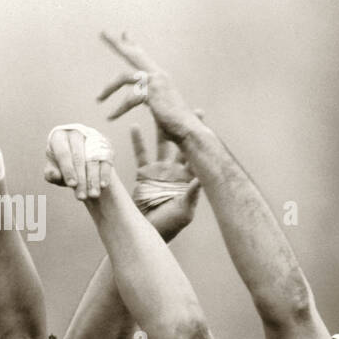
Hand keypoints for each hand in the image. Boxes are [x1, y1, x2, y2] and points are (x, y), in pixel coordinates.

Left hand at [43, 123, 113, 199]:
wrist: (78, 161)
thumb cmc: (62, 167)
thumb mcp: (54, 171)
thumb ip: (51, 173)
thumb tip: (54, 174)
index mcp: (59, 136)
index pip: (63, 152)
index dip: (67, 169)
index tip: (71, 185)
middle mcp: (76, 132)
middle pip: (79, 156)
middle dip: (81, 178)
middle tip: (81, 196)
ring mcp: (92, 137)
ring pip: (93, 159)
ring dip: (93, 179)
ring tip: (93, 195)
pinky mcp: (105, 144)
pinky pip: (106, 159)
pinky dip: (104, 173)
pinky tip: (103, 185)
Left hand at [96, 31, 200, 143]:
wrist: (189, 131)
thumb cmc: (175, 125)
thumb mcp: (160, 107)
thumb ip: (150, 99)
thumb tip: (141, 97)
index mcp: (160, 77)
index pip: (143, 57)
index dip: (133, 45)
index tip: (124, 34)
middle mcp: (159, 75)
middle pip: (134, 55)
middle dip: (117, 44)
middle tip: (103, 32)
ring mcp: (156, 82)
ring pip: (124, 77)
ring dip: (109, 88)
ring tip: (98, 99)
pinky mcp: (152, 93)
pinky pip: (129, 99)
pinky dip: (118, 110)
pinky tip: (111, 117)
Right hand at [130, 119, 201, 239]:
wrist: (148, 231)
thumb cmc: (170, 224)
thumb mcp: (183, 210)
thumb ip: (191, 194)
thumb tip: (202, 179)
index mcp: (187, 177)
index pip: (195, 154)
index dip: (199, 137)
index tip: (203, 120)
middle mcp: (174, 170)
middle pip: (179, 143)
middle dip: (182, 126)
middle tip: (184, 107)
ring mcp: (159, 170)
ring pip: (160, 144)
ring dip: (160, 129)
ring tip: (159, 111)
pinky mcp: (144, 174)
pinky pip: (140, 154)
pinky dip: (137, 141)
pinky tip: (135, 126)